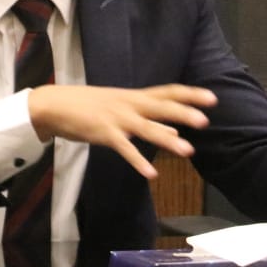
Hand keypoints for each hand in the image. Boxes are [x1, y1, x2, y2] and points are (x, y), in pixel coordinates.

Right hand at [27, 84, 215, 178]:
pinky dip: (138, 160)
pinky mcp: (104, 133)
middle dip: (184, 112)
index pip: (168, 92)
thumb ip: (148, 119)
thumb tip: (174, 128)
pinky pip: (124, 148)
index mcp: (135, 97)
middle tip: (206, 120)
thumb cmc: (89, 106)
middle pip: (161, 106)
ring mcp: (117, 118)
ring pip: (146, 127)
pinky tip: (151, 174)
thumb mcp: (121, 108)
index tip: (212, 98)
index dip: (190, 94)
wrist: (54, 105)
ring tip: (188, 150)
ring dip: (167, 138)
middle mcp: (129, 104)